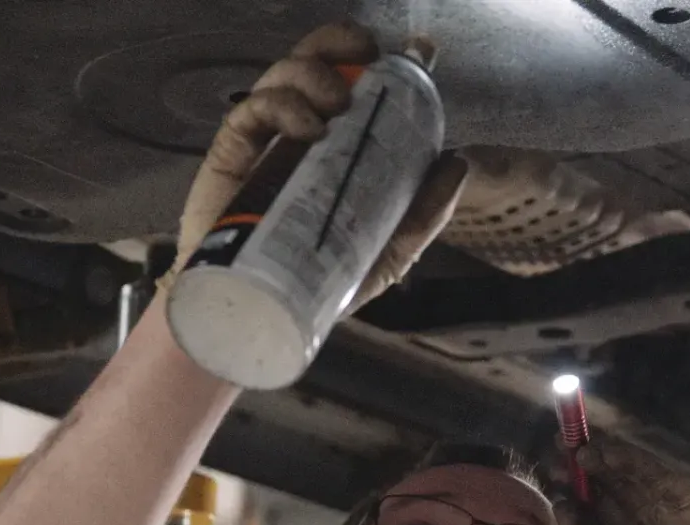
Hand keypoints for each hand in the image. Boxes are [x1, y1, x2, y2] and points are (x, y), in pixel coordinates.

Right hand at [164, 22, 469, 311]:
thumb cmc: (316, 284)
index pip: (348, 83)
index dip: (372, 56)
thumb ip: (422, 214)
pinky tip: (308, 128)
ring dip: (313, 73)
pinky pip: (251, 111)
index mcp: (332, 146)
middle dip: (337, 44)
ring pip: (281, 76)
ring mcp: (263, 142)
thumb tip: (458, 162)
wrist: (260, 316)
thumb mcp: (385, 253)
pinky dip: (282, 105)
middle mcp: (296, 134)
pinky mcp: (231, 156)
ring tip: (338, 103)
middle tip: (365, 57)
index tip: (408, 53)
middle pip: (311, 63)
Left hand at [561, 440, 689, 524]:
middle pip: (608, 490)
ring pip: (632, 479)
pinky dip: (635, 462)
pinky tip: (607, 453)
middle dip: (581, 470)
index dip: (569, 491)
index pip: (590, 515)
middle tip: (554, 447)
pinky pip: (661, 477)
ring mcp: (671, 517)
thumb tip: (561, 505)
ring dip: (605, 460)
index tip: (546, 469)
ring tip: (576, 446)